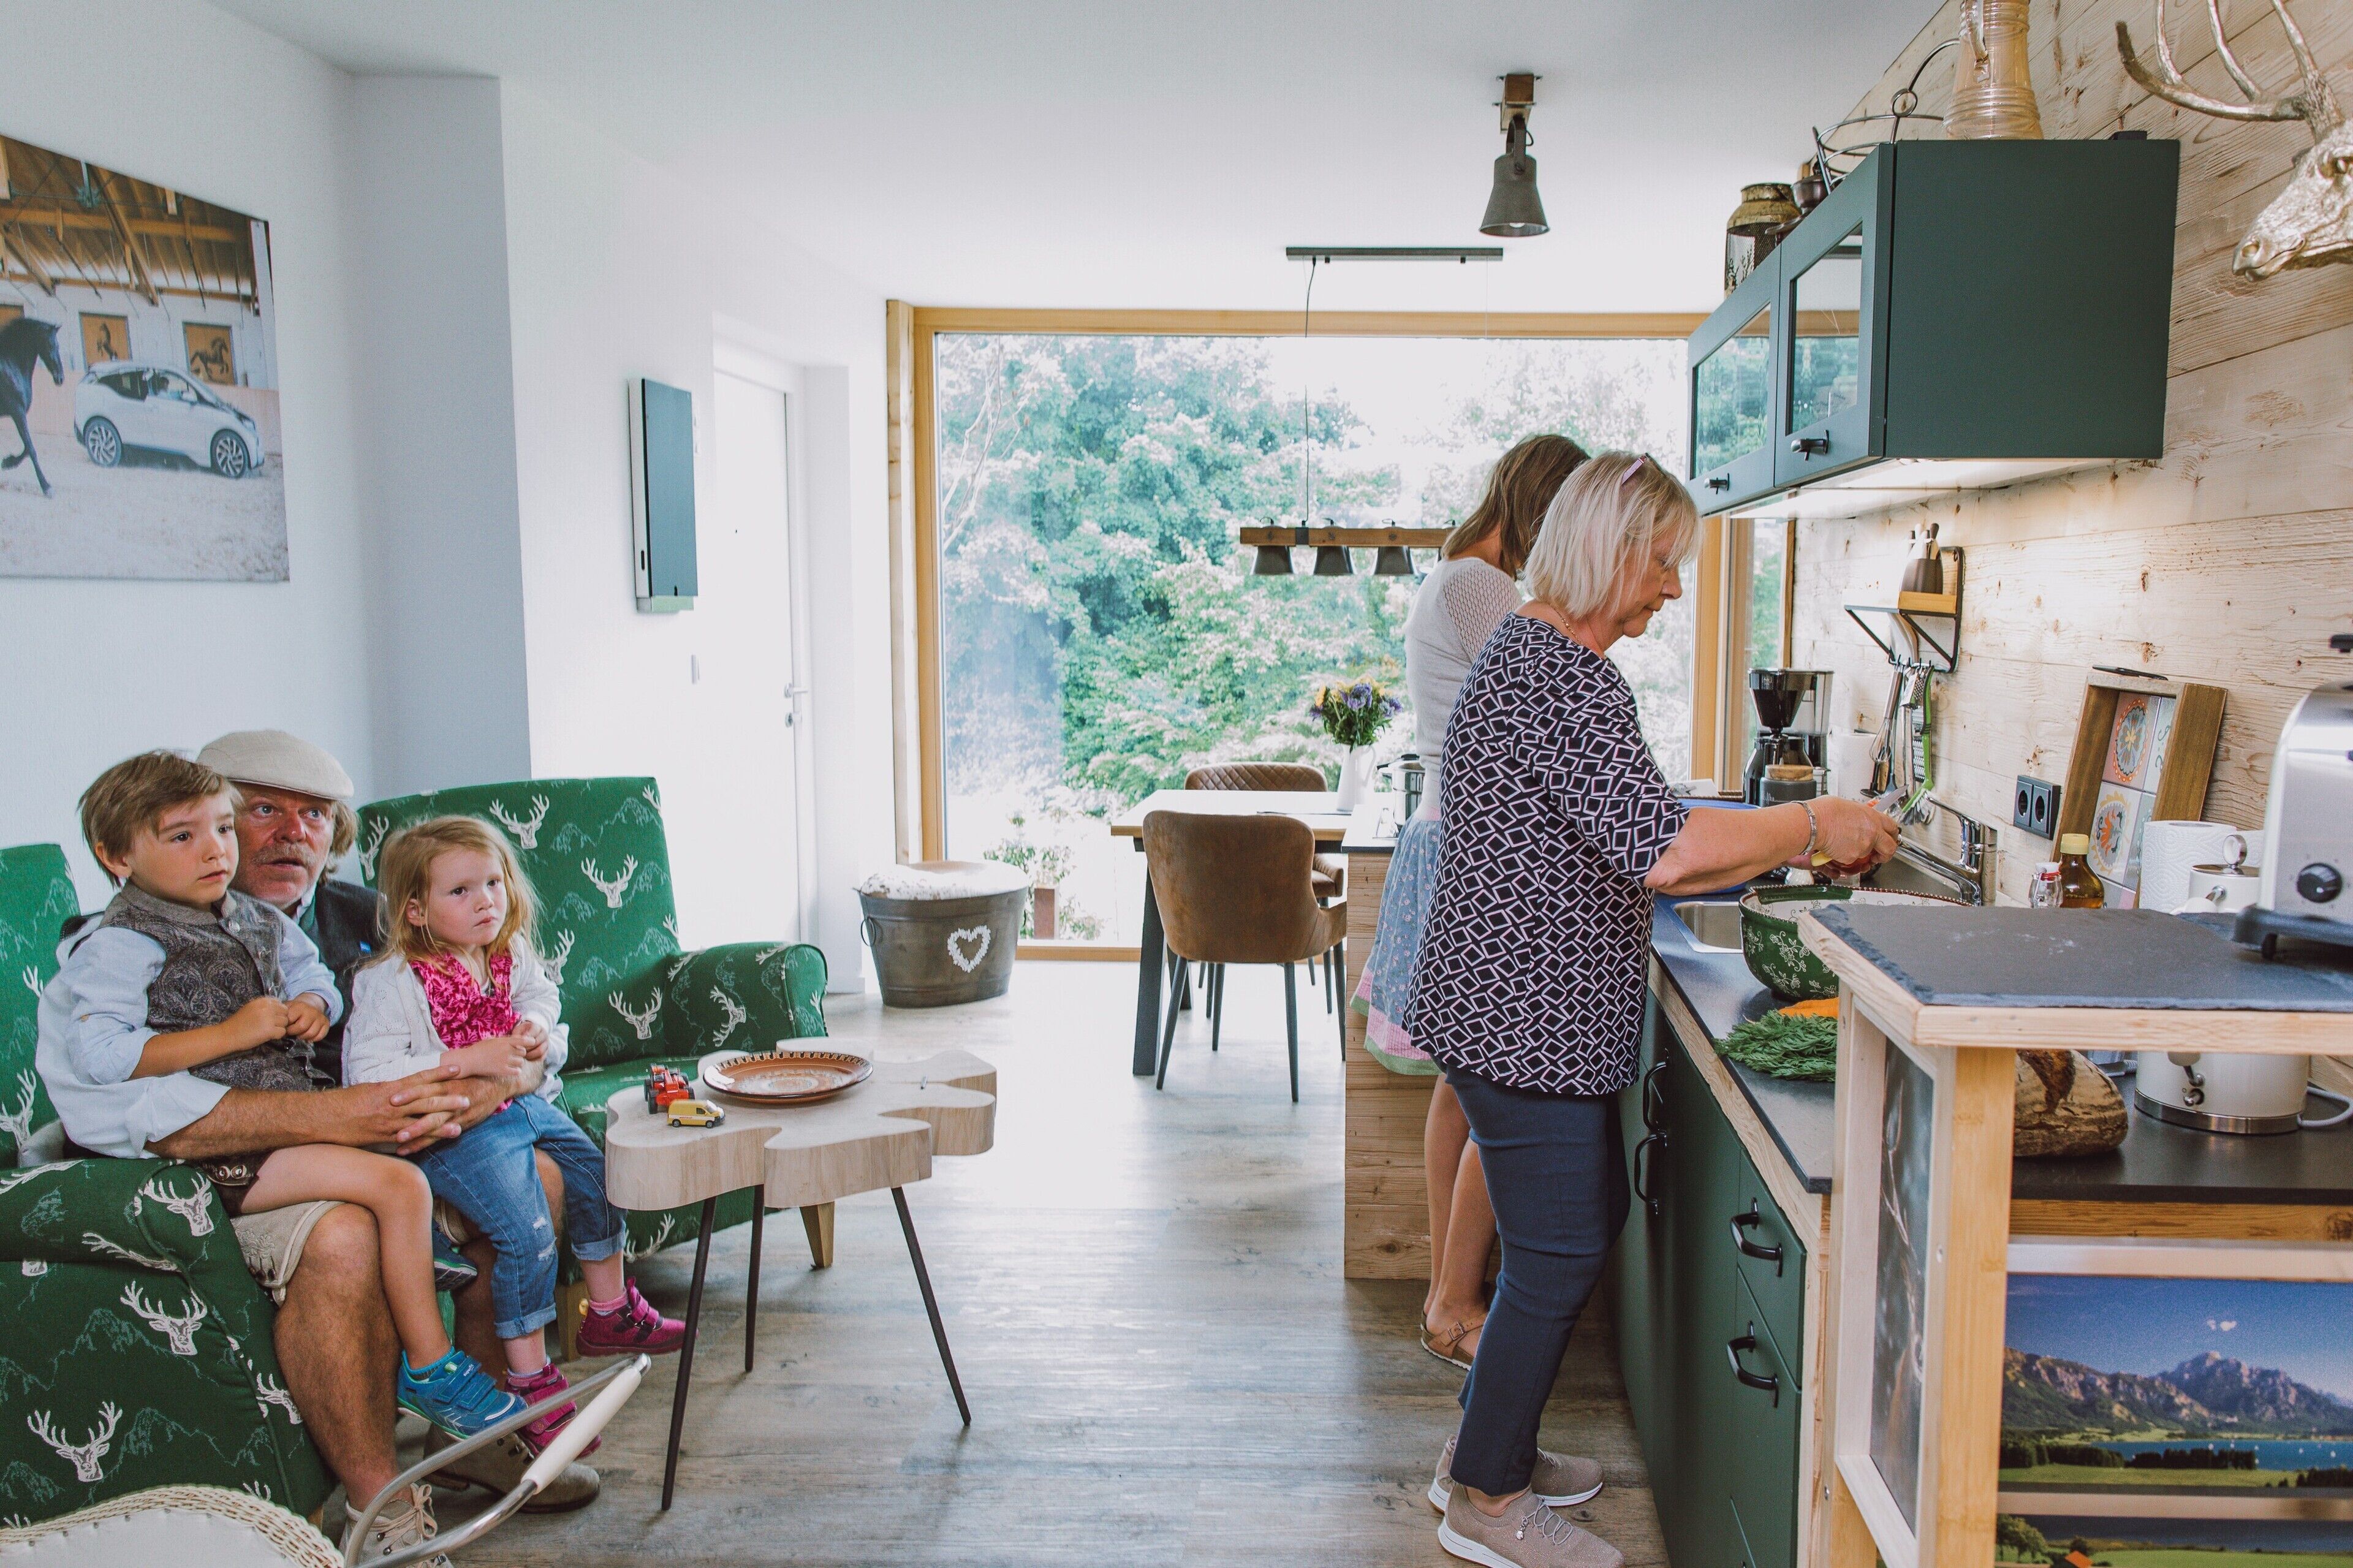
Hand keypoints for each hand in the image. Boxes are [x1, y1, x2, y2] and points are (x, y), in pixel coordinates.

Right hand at [229, 995, 289, 1048]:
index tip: (270, 1018)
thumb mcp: (251, 1008)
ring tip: (267, 1031)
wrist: (228, 1034)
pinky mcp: (269, 1030)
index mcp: (263, 1001)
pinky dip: (277, 1036)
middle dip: (280, 1020)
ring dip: (279, 1028)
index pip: (280, 1004)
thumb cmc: (238, 1023)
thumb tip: (279, 1010)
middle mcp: (267, 1007)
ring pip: (285, 1023)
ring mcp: (269, 1018)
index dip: (277, 1012)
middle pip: (285, 1013)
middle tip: (270, 1026)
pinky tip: (267, 1036)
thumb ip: (265, 1007)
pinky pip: (282, 1032)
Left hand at [283, 995, 330, 1042]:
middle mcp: (311, 1011)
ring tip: (299, 1034)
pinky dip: (313, 1039)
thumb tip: (275, 1026)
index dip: (286, 1026)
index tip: (284, 1027)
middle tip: (291, 1032)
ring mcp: (320, 1017)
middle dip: (294, 1032)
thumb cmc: (295, 1010)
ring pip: (311, 1033)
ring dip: (303, 1037)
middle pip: (302, 1027)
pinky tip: (307, 1036)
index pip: (290, 1020)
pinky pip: (320, 1036)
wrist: (310, 1005)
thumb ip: (281, 1015)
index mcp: (299, 1006)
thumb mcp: (286, 1008)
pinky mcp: (326, 1023)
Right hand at [356, 1067, 475, 1148]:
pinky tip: (435, 1143)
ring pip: (420, 1121)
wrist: (323, 1118)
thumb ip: (390, 1090)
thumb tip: (404, 1088)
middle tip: (468, 1098)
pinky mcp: (384, 1138)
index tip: (458, 1069)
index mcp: (389, 1088)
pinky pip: (407, 1139)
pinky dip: (423, 1140)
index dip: (440, 1073)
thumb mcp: (369, 1089)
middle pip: (426, 1100)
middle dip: (448, 1099)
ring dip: (442, 1123)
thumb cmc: (344, 1101)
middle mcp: (392, 1104)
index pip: (420, 1078)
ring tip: (461, 1123)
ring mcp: (389, 1123)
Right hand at [449, 1034, 532, 1082]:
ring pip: (521, 1062)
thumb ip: (507, 1041)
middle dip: (520, 1054)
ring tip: (510, 1063)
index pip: (524, 1040)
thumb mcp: (494, 1040)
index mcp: (505, 1041)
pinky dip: (516, 1071)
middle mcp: (506, 1050)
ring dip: (518, 1063)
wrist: (469, 1060)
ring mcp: (505, 1060)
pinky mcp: (502, 1070)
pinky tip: (511, 1070)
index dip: (530, 1042)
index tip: (531, 1044)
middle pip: (523, 1052)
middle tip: (513, 1056)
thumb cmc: (480, 1049)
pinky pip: (517, 1071)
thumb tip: (519, 1040)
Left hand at [514, 1018, 548, 1059]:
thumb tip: (516, 1040)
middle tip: (518, 1051)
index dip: (524, 1039)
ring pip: (540, 1051)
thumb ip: (517, 1034)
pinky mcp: (546, 1052)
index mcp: (537, 1028)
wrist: (531, 1036)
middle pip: (536, 1043)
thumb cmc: (522, 1033)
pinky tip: (526, 1058)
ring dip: (529, 1055)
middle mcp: (544, 1035)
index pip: (533, 1033)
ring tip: (521, 1055)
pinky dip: (533, 1059)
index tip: (517, 1044)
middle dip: (526, 1048)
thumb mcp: (519, 1030)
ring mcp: (546, 1044)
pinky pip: (541, 1058)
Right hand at [1808, 798, 1901, 872]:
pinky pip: (1852, 859)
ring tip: (1845, 844)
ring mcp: (1864, 847)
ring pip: (1867, 855)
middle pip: (1890, 848)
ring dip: (1859, 853)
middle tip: (1879, 854)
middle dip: (1886, 853)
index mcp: (1873, 818)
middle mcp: (1872, 833)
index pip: (1893, 828)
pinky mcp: (1852, 857)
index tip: (1890, 838)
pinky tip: (1836, 846)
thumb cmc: (1825, 812)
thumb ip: (1861, 815)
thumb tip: (1860, 818)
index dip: (1893, 835)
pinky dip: (1845, 855)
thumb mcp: (1849, 806)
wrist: (1813, 823)